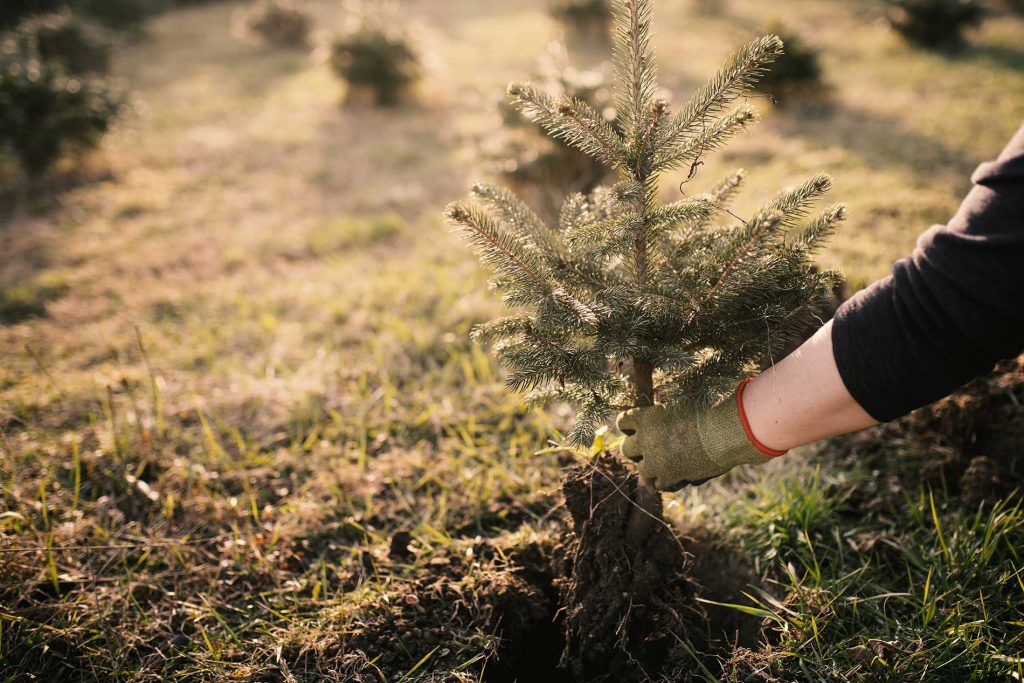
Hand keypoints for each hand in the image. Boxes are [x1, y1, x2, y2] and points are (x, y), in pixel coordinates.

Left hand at [616, 387, 778, 490]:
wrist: (725, 433)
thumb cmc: (709, 410)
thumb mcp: (682, 401)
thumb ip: (665, 409)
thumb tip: (661, 409)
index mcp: (646, 417)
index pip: (622, 422)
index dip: (629, 425)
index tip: (636, 427)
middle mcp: (645, 440)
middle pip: (626, 449)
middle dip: (637, 448)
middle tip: (650, 447)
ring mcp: (655, 461)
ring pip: (642, 469)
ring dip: (652, 466)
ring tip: (666, 461)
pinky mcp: (669, 477)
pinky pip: (659, 484)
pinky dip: (667, 480)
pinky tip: (677, 473)